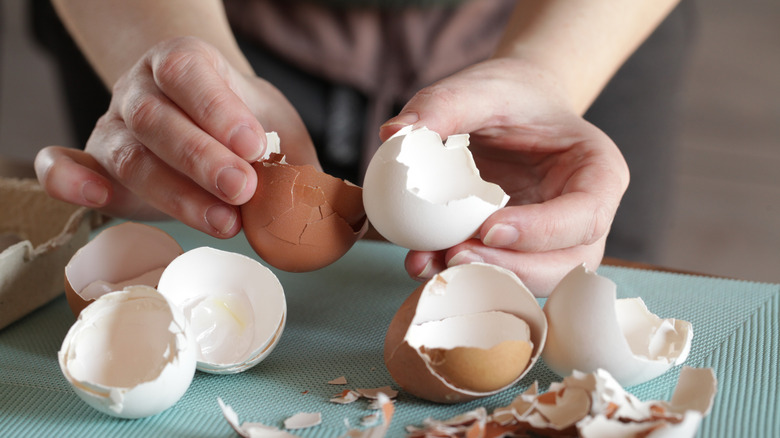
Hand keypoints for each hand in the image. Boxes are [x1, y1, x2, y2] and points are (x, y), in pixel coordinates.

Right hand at [35, 36, 317, 237]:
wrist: (196, 112)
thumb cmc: (240, 122)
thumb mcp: (276, 127)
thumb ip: (300, 162)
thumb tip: (345, 214)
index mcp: (186, 64)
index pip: (191, 74)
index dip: (218, 110)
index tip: (253, 144)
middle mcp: (141, 90)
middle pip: (158, 120)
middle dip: (202, 159)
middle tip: (244, 190)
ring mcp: (114, 124)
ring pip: (128, 154)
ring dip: (173, 191)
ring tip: (223, 221)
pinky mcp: (95, 160)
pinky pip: (62, 163)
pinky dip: (69, 180)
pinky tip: (94, 198)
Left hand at [380, 58, 628, 295]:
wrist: (512, 110)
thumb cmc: (509, 95)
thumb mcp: (481, 87)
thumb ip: (444, 105)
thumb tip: (394, 134)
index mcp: (599, 172)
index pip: (584, 215)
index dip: (540, 232)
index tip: (488, 228)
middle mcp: (585, 216)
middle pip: (566, 264)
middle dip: (510, 269)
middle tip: (454, 255)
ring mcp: (556, 241)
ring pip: (532, 280)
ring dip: (482, 280)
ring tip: (427, 262)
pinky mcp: (521, 253)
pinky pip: (500, 275)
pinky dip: (463, 274)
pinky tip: (423, 261)